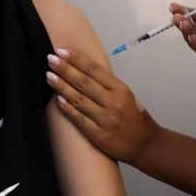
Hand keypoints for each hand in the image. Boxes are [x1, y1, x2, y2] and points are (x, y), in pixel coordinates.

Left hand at [46, 48, 159, 164]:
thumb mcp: (126, 95)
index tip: (62, 51)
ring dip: (62, 87)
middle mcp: (113, 102)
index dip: (77, 59)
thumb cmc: (135, 118)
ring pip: (79, 99)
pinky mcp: (98, 135)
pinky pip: (79, 119)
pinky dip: (68, 108)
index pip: (94, 70)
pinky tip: (58, 99)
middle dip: (65, 69)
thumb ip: (107, 85)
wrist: (146, 144)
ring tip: (49, 76)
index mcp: (120, 89)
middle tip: (51, 59)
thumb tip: (82, 70)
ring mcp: (105, 119)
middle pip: (84, 83)